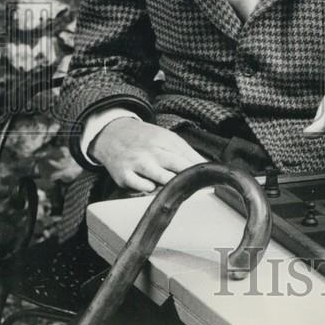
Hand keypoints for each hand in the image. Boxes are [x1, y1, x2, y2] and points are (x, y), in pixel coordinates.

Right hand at [90, 118, 206, 192]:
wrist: (113, 134)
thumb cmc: (145, 139)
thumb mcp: (167, 138)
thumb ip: (187, 152)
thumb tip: (206, 167)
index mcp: (167, 141)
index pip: (189, 157)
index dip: (201, 170)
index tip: (212, 179)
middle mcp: (153, 152)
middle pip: (178, 166)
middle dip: (191, 178)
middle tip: (200, 189)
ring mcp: (138, 163)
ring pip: (162, 178)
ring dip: (173, 185)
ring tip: (180, 191)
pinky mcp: (124, 175)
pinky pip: (141, 186)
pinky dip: (149, 189)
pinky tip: (153, 188)